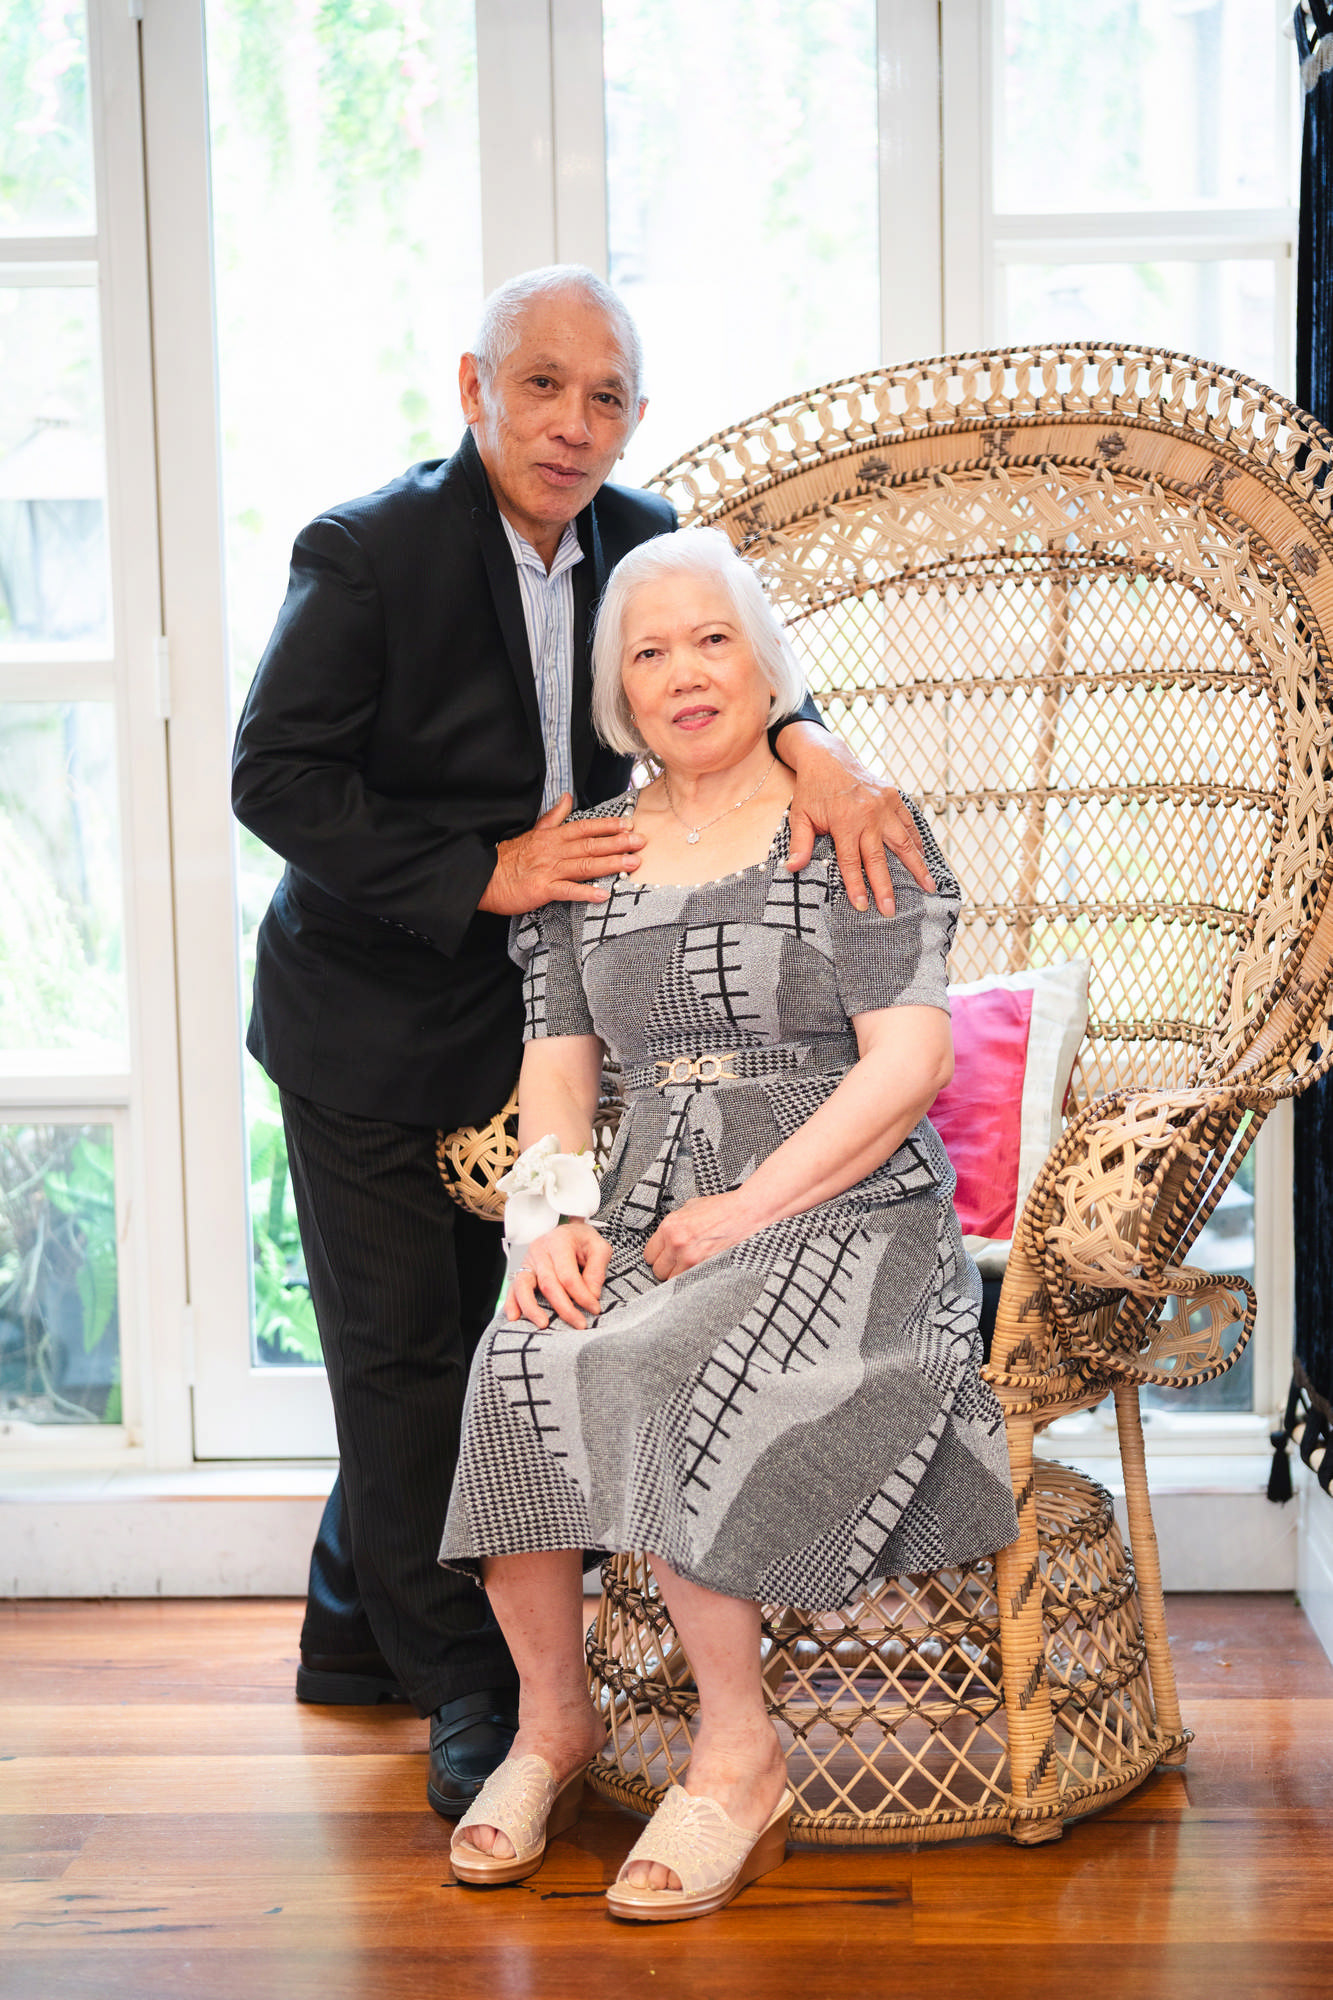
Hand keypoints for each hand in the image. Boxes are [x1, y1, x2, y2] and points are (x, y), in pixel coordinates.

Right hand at [478, 795, 644, 914]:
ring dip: (610, 864)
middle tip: (640, 842)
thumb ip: (554, 816)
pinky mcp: (542, 889)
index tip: (628, 824)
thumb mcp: (534, 831)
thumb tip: (567, 798)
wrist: (486, 877)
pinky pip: (567, 890)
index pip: (585, 827)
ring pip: (584, 865)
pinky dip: (585, 892)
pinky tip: (603, 894)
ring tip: (632, 864)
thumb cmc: (511, 857)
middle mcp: (554, 850)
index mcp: (553, 836)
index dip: (607, 826)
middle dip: (617, 843)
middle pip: (590, 845)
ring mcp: (549, 869)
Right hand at [506, 1221, 611, 1328]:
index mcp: (559, 1241)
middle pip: (548, 1283)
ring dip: (532, 1308)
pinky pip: (513, 1288)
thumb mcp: (600, 1248)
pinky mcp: (522, 1270)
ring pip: (524, 1286)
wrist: (569, 1231)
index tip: (594, 1308)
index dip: (581, 1295)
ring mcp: (528, 1260)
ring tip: (543, 1324)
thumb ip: (597, 1271)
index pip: (568, 1275)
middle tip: (579, 1324)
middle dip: (564, 1308)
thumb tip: (591, 1295)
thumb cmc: (584, 1241)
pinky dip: (512, 1303)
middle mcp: (539, 1249)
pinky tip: (514, 1317)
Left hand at [643, 1193, 753, 1281]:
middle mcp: (677, 1244)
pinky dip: (691, 1278)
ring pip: (672, 1280)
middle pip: (658, 1270)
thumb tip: (665, 1236)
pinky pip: (689, 1282)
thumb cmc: (721, 1208)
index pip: (649, 1254)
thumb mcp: (690, 1207)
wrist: (745, 1212)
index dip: (656, 1255)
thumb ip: (674, 1223)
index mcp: (670, 1227)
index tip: (662, 1255)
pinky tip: (697, 1269)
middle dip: (666, 1267)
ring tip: (687, 1266)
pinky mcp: (706, 1268)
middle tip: (675, 1262)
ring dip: (678, 1275)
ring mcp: (691, 1258)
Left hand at [781, 729, 935, 915]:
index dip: (857, 886)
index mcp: (844, 822)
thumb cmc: (812, 789)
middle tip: (891, 910)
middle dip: (886, 887)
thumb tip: (792, 869)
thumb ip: (800, 843)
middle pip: (879, 858)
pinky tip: (923, 858)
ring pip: (904, 842)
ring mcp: (884, 805)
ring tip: (928, 887)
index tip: (863, 906)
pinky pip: (909, 823)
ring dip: (917, 866)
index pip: (852, 862)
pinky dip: (917, 841)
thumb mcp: (799, 815)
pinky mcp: (893, 797)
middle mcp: (868, 815)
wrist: (827, 757)